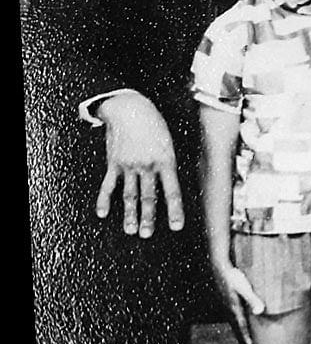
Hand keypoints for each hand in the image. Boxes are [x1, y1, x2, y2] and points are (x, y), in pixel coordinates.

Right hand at [96, 92, 183, 236]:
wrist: (130, 108)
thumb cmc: (154, 124)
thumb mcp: (170, 141)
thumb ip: (169, 163)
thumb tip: (172, 183)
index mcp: (166, 160)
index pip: (172, 191)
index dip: (174, 210)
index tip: (176, 227)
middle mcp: (147, 165)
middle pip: (148, 197)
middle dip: (148, 218)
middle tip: (147, 235)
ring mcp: (129, 165)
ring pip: (129, 195)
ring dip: (130, 214)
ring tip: (131, 230)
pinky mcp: (114, 163)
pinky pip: (108, 185)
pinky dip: (104, 200)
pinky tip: (103, 213)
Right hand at [212, 261, 264, 343]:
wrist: (219, 267)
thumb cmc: (233, 277)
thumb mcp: (245, 287)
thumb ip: (252, 299)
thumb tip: (260, 311)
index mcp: (234, 308)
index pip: (241, 326)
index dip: (246, 337)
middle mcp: (229, 309)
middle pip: (236, 326)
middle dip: (241, 337)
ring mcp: (226, 304)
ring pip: (233, 321)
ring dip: (238, 329)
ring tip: (242, 336)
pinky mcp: (226, 299)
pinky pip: (231, 314)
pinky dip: (235, 321)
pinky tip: (237, 319)